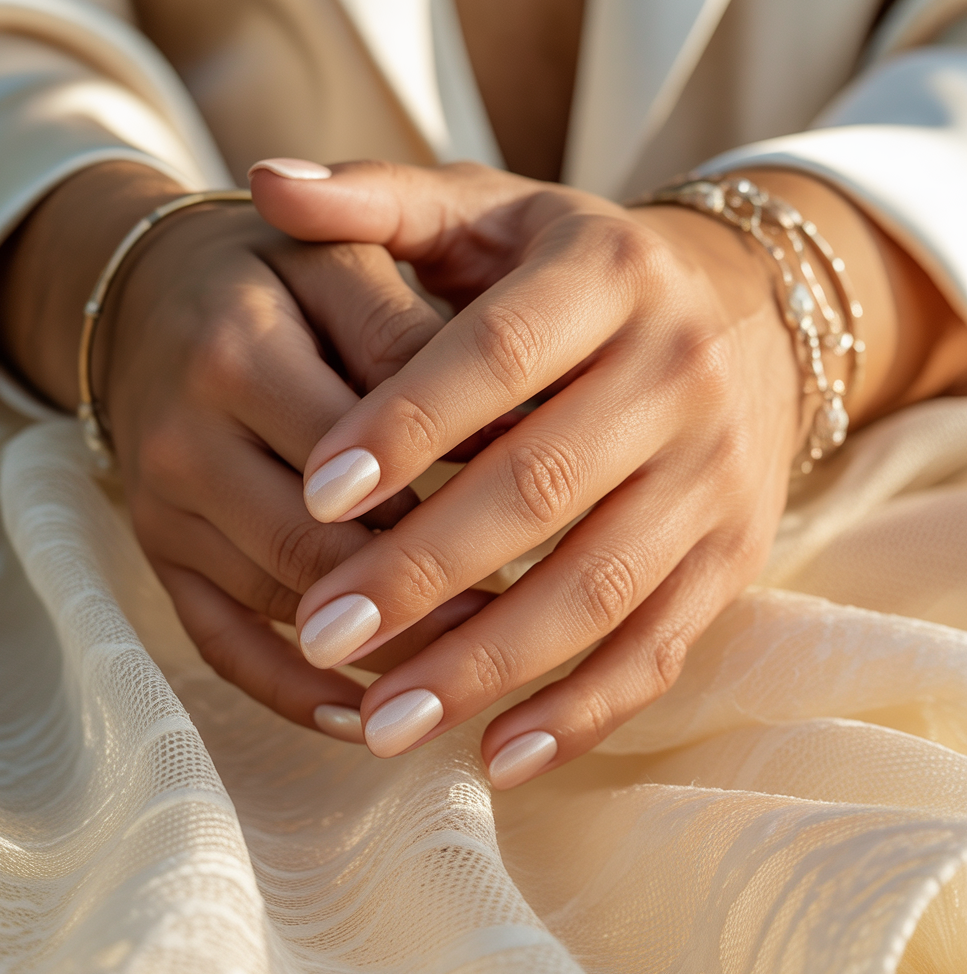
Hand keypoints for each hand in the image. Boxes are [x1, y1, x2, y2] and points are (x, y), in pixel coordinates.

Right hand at [0, 162, 492, 738]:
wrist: (150, 297)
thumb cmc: (272, 275)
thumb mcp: (338, 264)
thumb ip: (410, 334)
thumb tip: (506, 428)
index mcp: (235, 352)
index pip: (360, 448)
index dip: (454, 492)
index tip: (546, 526)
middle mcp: (184, 441)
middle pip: (317, 546)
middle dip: (422, 593)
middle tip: (521, 621)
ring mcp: (164, 511)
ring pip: (282, 604)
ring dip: (379, 649)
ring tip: (471, 670)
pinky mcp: (161, 556)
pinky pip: (220, 643)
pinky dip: (290, 691)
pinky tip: (361, 716)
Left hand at [249, 160, 827, 782]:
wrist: (744, 315)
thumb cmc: (578, 274)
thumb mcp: (494, 215)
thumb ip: (384, 202)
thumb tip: (264, 183)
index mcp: (608, 276)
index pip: (501, 353)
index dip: (408, 422)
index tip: (313, 495)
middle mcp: (677, 373)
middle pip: (542, 486)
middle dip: (425, 569)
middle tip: (321, 632)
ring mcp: (715, 475)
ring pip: (598, 586)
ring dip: (487, 664)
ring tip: (383, 724)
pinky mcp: (733, 555)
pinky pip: (660, 645)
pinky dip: (582, 710)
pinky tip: (497, 757)